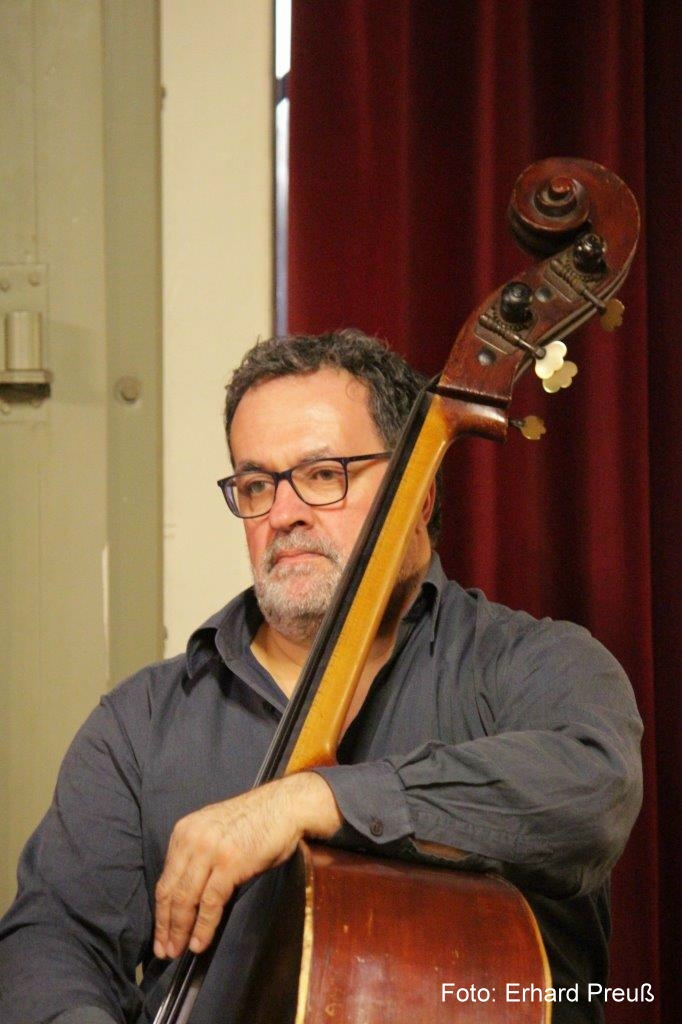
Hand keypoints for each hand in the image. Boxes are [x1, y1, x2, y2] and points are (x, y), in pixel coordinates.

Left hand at [153, 772, 341, 958]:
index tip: (160, 933)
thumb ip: (198, 857)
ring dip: (180, 930)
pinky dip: (203, 927)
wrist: (285, 805)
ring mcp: (210, 850)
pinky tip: (200, 942)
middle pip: (170, 891)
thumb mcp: (215, 832)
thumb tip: (189, 895)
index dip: (161, 911)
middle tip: (164, 950)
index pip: (165, 878)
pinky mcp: (229, 863)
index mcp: (185, 831)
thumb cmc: (256, 821)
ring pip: (186, 899)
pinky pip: (210, 902)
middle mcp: (192, 839)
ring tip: (178, 951)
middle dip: (166, 925)